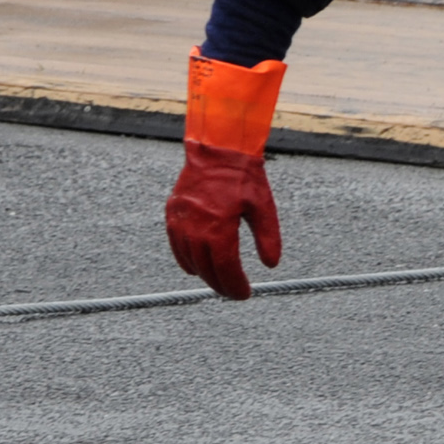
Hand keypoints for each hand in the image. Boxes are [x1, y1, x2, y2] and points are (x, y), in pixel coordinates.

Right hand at [166, 142, 280, 297]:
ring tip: (219, 283)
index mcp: (219, 225)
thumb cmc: (243, 177)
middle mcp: (196, 226)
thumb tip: (270, 265)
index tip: (244, 294)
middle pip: (206, 268)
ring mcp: (181, 220)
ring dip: (204, 275)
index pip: (225, 267)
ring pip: (190, 259)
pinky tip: (196, 269)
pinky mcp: (173, 213)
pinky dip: (186, 260)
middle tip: (234, 294)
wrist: (218, 149)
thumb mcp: (264, 207)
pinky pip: (176, 245)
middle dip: (221, 285)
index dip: (234, 284)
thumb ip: (268, 238)